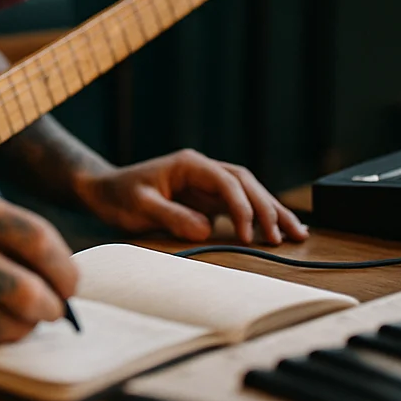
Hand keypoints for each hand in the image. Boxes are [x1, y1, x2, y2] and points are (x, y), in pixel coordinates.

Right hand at [0, 185, 79, 349]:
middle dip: (53, 307)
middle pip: (28, 290)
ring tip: (17, 316)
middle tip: (54, 309)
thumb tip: (67, 283)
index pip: (37, 238)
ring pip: (9, 324)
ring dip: (25, 326)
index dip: (64, 268)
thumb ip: (10, 238)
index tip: (70, 283)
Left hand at [76, 149, 307, 244]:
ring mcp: (207, 183)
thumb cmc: (118, 196)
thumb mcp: (139, 206)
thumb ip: (171, 216)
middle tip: (284, 237)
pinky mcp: (207, 198)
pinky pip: (239, 205)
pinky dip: (259, 218)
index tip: (247, 234)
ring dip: (272, 212)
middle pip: (246, 183)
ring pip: (249, 192)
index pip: (227, 182)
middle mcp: (203, 169)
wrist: (103, 191)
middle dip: (268, 208)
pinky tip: (277, 231)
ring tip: (297, 234)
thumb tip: (206, 229)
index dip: (242, 207)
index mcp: (189, 164)